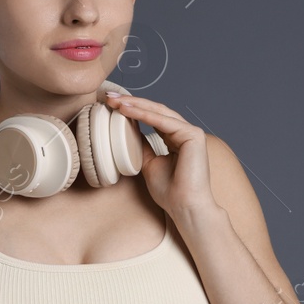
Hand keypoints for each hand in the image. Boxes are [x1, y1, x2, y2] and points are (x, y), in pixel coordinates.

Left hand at [104, 92, 218, 216]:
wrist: (184, 206)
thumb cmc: (170, 191)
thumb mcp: (149, 163)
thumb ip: (142, 146)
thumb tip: (130, 131)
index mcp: (178, 138)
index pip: (154, 117)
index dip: (133, 109)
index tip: (112, 105)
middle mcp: (186, 132)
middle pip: (156, 111)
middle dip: (131, 102)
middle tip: (109, 97)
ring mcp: (192, 132)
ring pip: (159, 112)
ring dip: (135, 105)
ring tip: (115, 101)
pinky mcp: (193, 135)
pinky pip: (163, 121)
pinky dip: (144, 114)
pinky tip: (127, 110)